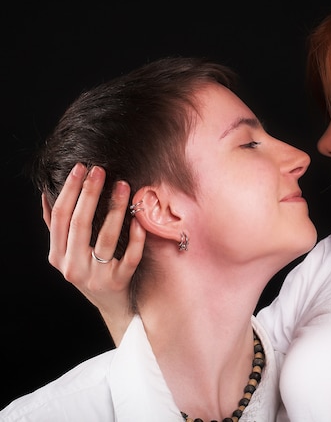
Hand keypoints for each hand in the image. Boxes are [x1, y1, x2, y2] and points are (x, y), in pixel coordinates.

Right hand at [43, 163, 144, 344]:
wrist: (114, 306)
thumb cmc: (91, 272)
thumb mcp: (69, 253)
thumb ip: (58, 229)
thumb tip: (47, 194)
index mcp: (57, 256)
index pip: (59, 218)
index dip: (69, 191)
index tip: (80, 168)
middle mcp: (73, 267)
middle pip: (80, 224)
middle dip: (89, 193)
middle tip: (100, 170)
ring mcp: (97, 276)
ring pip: (106, 238)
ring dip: (115, 209)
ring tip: (123, 185)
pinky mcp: (120, 282)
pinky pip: (130, 257)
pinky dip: (135, 238)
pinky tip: (139, 220)